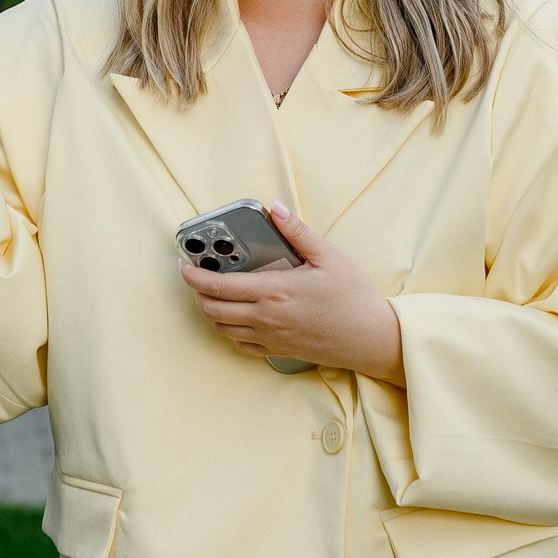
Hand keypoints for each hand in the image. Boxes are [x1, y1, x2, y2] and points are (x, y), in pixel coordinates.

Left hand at [179, 202, 404, 383]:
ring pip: (222, 328)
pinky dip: (229, 330)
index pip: (217, 286)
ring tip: (213, 293)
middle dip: (196, 292)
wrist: (373, 338)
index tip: (184, 263)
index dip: (192, 275)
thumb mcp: (328, 256)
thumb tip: (274, 208)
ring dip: (210, 311)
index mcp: (273, 292)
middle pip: (212, 309)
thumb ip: (297, 231)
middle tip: (196, 276)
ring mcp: (270, 338)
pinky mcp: (278, 350)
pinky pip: (241, 345)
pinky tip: (236, 316)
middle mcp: (265, 318)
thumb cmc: (354, 297)